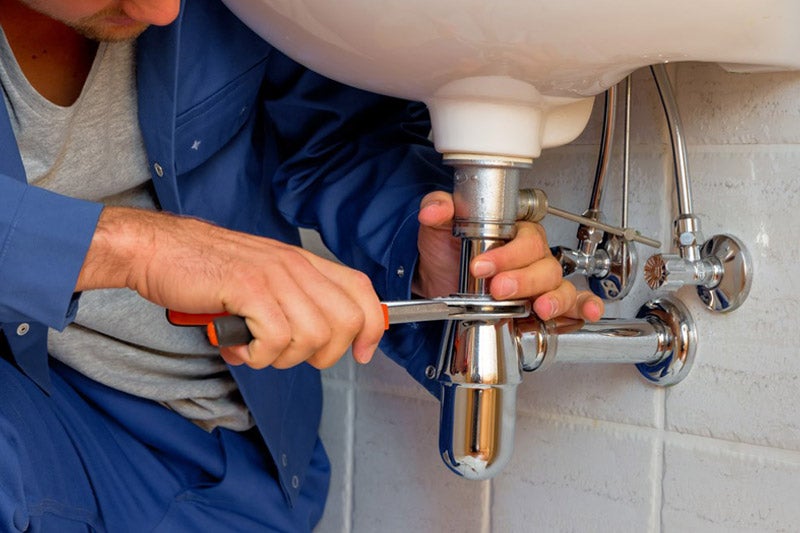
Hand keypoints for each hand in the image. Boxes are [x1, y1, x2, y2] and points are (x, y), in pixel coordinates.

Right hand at [77, 207, 384, 368]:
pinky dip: (257, 355)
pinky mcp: (247, 289)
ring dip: (282, 358)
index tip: (363, 353)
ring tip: (253, 348)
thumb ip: (292, 299)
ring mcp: (272, 276)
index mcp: (302, 262)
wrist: (157, 250)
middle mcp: (294, 265)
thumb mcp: (261, 278)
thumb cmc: (204, 269)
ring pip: (312, 336)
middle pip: (345, 321)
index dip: (371, 326)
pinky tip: (237, 345)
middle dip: (323, 354)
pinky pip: (275, 340)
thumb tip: (323, 337)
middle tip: (287, 354)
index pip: (360, 290)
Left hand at [414, 191, 603, 321]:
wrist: (438, 283)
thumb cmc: (447, 252)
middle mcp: (533, 256)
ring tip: (539, 307)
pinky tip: (586, 312)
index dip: (508, 253)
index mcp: (515, 233)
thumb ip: (439, 209)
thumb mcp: (438, 229)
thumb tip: (435, 208)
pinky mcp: (542, 305)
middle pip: (544, 264)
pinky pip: (573, 305)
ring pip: (559, 285)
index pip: (526, 238)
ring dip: (553, 297)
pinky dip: (583, 308)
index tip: (482, 265)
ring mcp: (540, 282)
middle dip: (522, 279)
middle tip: (497, 288)